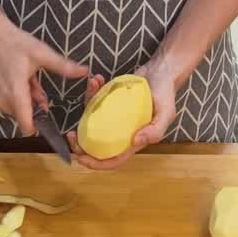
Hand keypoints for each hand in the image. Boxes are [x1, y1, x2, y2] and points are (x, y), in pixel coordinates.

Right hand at [0, 16, 86, 134]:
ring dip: (26, 99)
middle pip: (25, 116)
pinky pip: (8, 103)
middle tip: (36, 84)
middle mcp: (2, 101)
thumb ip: (63, 66)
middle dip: (34, 104)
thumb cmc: (13, 42)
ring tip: (26, 78)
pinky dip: (15, 95)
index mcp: (15, 94)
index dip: (39, 125)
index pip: (26, 126)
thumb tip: (85, 71)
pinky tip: (17, 78)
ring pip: (17, 109)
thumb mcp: (42, 53)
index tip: (48, 115)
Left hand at [66, 60, 180, 169]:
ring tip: (89, 90)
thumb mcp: (166, 113)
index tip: (82, 159)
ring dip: (85, 110)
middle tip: (71, 135)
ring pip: (92, 122)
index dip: (97, 163)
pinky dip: (93, 91)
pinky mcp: (109, 103)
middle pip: (97, 145)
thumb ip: (155, 130)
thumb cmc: (165, 94)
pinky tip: (95, 80)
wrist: (162, 73)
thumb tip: (135, 142)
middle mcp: (121, 131)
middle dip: (80, 144)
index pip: (114, 159)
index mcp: (133, 140)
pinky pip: (95, 102)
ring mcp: (113, 118)